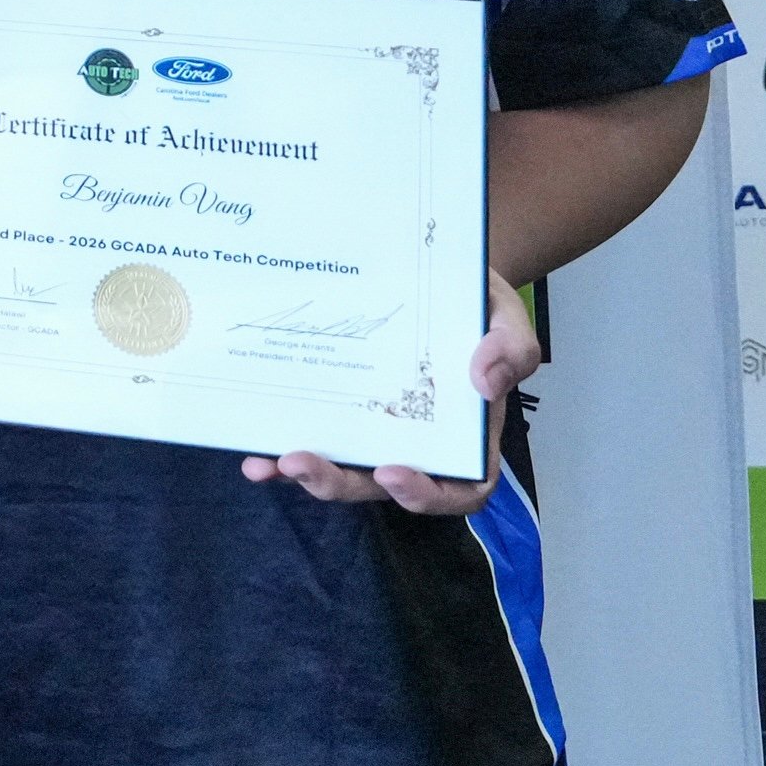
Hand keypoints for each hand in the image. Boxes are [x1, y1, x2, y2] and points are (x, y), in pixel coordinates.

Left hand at [246, 270, 535, 513]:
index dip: (427, 495)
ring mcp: (370, 428)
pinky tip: (253, 451)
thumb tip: (486, 380)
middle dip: (340, 483)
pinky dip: (279, 454)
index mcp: (466, 433)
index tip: (393, 474)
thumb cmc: (473, 302)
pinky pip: (310, 439)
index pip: (460, 488)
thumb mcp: (505, 316)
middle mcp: (415, 440)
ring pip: (341, 470)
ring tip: (269, 461)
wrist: (430, 269)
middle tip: (301, 463)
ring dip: (303, 473)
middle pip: (382, 486)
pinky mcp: (333, 408)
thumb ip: (512, 347)